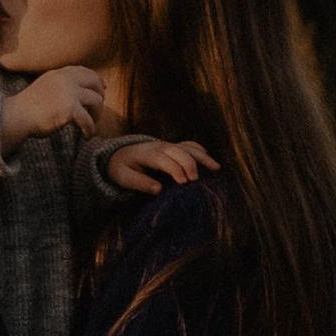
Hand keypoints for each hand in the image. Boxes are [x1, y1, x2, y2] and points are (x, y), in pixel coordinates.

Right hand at [0, 64, 104, 143]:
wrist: (18, 116)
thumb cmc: (29, 107)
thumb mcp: (45, 86)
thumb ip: (60, 85)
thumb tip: (78, 92)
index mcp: (59, 73)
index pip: (84, 71)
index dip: (96, 79)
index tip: (103, 88)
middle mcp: (65, 80)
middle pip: (94, 82)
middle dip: (101, 95)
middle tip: (98, 110)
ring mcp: (68, 93)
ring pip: (96, 101)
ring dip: (96, 115)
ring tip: (90, 125)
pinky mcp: (70, 109)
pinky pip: (88, 121)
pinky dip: (90, 130)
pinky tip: (86, 136)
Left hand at [104, 136, 219, 194]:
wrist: (119, 154)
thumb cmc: (122, 168)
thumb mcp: (123, 177)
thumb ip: (139, 183)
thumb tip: (158, 189)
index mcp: (147, 154)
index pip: (164, 160)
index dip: (175, 169)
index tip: (183, 183)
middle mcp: (160, 147)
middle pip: (179, 151)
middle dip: (189, 163)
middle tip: (196, 180)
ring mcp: (169, 145)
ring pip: (188, 147)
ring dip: (202, 156)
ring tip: (216, 168)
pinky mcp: (174, 148)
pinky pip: (190, 145)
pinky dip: (201, 152)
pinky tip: (210, 162)